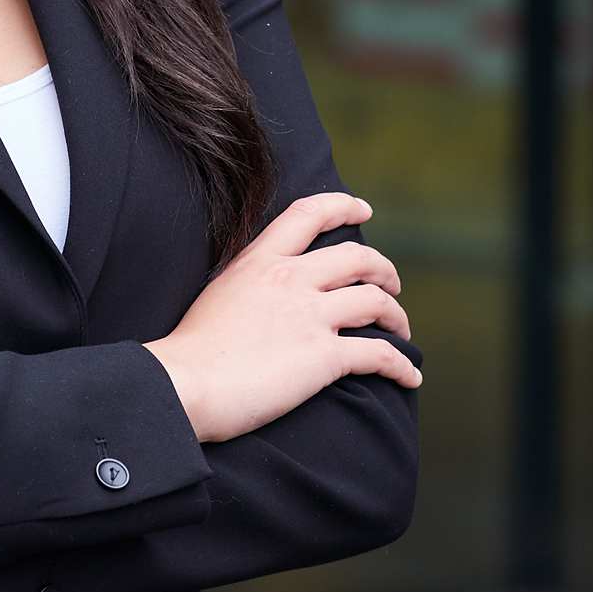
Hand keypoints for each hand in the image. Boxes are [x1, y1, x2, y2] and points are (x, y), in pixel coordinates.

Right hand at [141, 192, 419, 443]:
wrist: (183, 385)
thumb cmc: (188, 352)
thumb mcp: (217, 295)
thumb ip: (248, 284)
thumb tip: (261, 294)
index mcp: (260, 261)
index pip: (308, 214)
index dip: (342, 206)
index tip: (363, 210)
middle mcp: (290, 280)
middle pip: (357, 257)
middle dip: (383, 269)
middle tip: (391, 285)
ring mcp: (310, 316)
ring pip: (375, 301)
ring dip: (396, 317)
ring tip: (401, 330)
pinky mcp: (324, 356)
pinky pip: (380, 354)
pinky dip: (402, 365)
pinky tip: (410, 376)